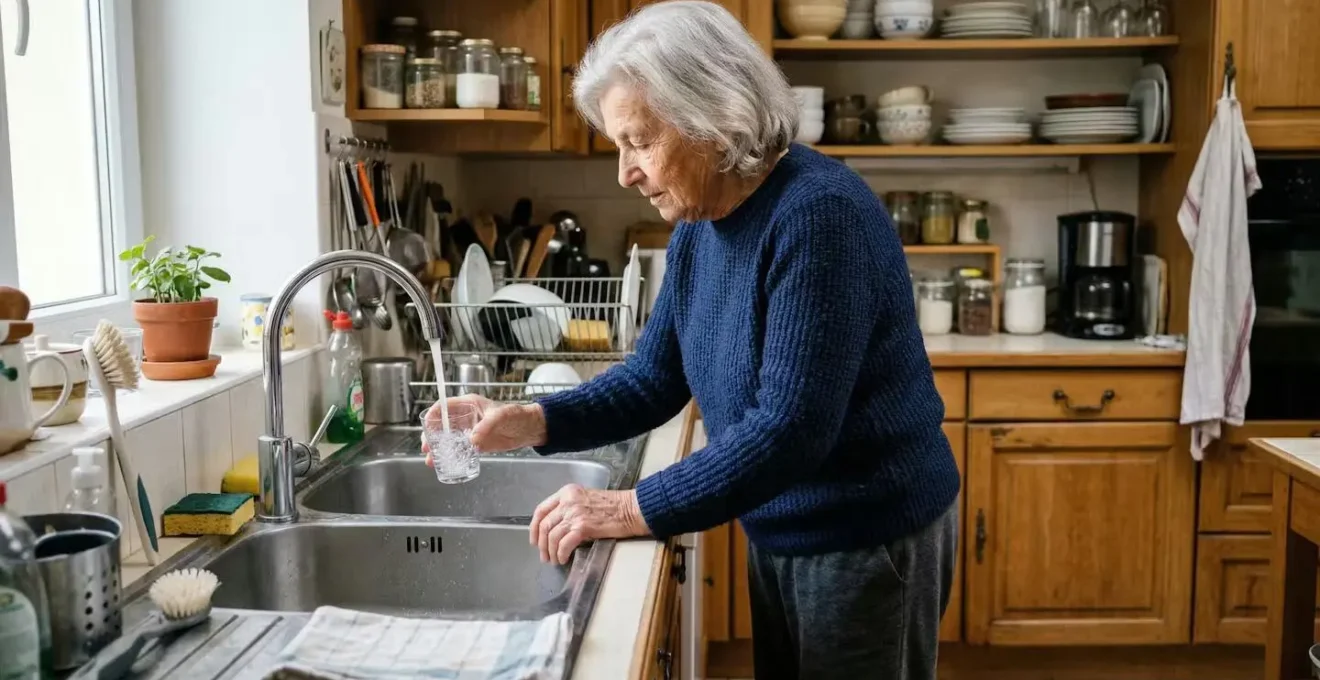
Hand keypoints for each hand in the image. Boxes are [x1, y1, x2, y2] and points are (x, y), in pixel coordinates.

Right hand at [422, 395, 547, 465]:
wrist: (530, 429)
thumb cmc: (517, 416)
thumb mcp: (502, 416)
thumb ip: (488, 425)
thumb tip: (472, 439)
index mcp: (469, 404)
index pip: (445, 406)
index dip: (433, 414)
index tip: (427, 425)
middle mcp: (466, 417)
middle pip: (441, 424)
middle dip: (431, 435)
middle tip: (426, 447)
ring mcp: (470, 431)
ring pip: (447, 438)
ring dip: (438, 448)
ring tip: (430, 460)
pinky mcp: (476, 443)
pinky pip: (459, 449)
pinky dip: (450, 455)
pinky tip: (444, 463)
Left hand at [529, 484, 649, 564]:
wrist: (631, 509)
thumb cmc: (613, 506)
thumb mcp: (585, 499)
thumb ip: (569, 508)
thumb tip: (556, 528)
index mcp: (567, 492)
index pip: (541, 510)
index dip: (534, 527)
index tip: (534, 540)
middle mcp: (568, 501)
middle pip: (544, 525)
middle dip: (541, 544)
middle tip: (544, 556)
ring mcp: (574, 514)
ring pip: (552, 537)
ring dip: (550, 552)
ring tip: (554, 560)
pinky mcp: (583, 527)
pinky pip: (563, 544)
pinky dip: (561, 554)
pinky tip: (563, 559)